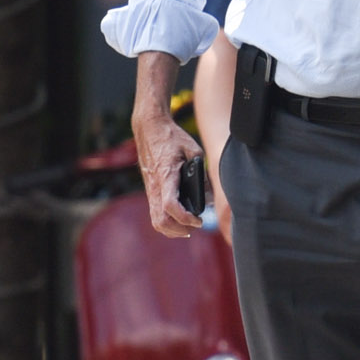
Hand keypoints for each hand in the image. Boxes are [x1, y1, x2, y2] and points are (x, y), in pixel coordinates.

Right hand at [132, 102, 204, 238]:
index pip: (170, 205)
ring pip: (156, 222)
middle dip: (180, 229)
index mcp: (167, 175)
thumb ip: (202, 174)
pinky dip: (166, 223)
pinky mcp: (150, 191)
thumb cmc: (172, 138)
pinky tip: (179, 221)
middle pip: (161, 221)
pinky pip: (155, 215)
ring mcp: (151, 190)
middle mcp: (156, 187)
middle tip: (196, 225)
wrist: (149, 129)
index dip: (185, 218)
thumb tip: (210, 197)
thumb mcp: (193, 150)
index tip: (199, 220)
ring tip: (188, 227)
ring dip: (172, 230)